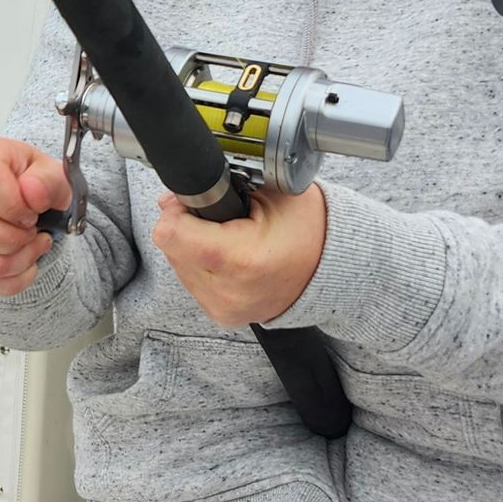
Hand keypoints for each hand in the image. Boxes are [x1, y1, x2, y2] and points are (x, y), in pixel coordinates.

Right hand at [0, 135, 72, 295]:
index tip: (30, 210)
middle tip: (32, 230)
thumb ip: (48, 180)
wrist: (21, 196)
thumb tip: (33, 193)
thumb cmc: (28, 179)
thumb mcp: (50, 171)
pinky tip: (24, 260)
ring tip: (32, 244)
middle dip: (13, 238)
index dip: (11, 202)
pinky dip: (13, 278)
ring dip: (17, 260)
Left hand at [151, 183, 326, 326]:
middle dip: (188, 226)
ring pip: (177, 265)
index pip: (170, 233)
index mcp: (240, 259)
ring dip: (194, 246)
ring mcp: (224, 307)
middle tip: (221, 218)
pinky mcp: (222, 314)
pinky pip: (192, 282)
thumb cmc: (311, 229)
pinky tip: (229, 255)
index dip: (178, 210)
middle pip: (171, 248)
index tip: (195, 202)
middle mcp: (228, 291)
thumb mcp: (270, 191)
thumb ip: (216, 187)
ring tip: (229, 237)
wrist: (333, 269)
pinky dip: (204, 265)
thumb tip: (171, 198)